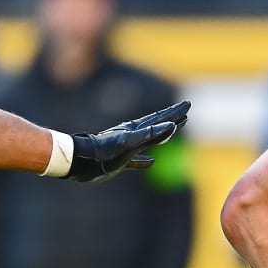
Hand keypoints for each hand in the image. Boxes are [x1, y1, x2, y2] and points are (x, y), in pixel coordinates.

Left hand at [68, 101, 190, 181]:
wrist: (79, 161)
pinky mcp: (118, 161)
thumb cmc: (103, 153)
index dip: (175, 113)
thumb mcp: (129, 143)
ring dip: (161, 135)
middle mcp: (132, 135)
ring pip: (148, 139)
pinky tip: (150, 163)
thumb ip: (149, 135)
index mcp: (136, 130)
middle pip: (156, 124)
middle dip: (172, 118)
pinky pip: (136, 160)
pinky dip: (145, 161)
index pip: (160, 119)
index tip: (187, 105)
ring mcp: (125, 147)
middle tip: (185, 111)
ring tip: (172, 130)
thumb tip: (170, 126)